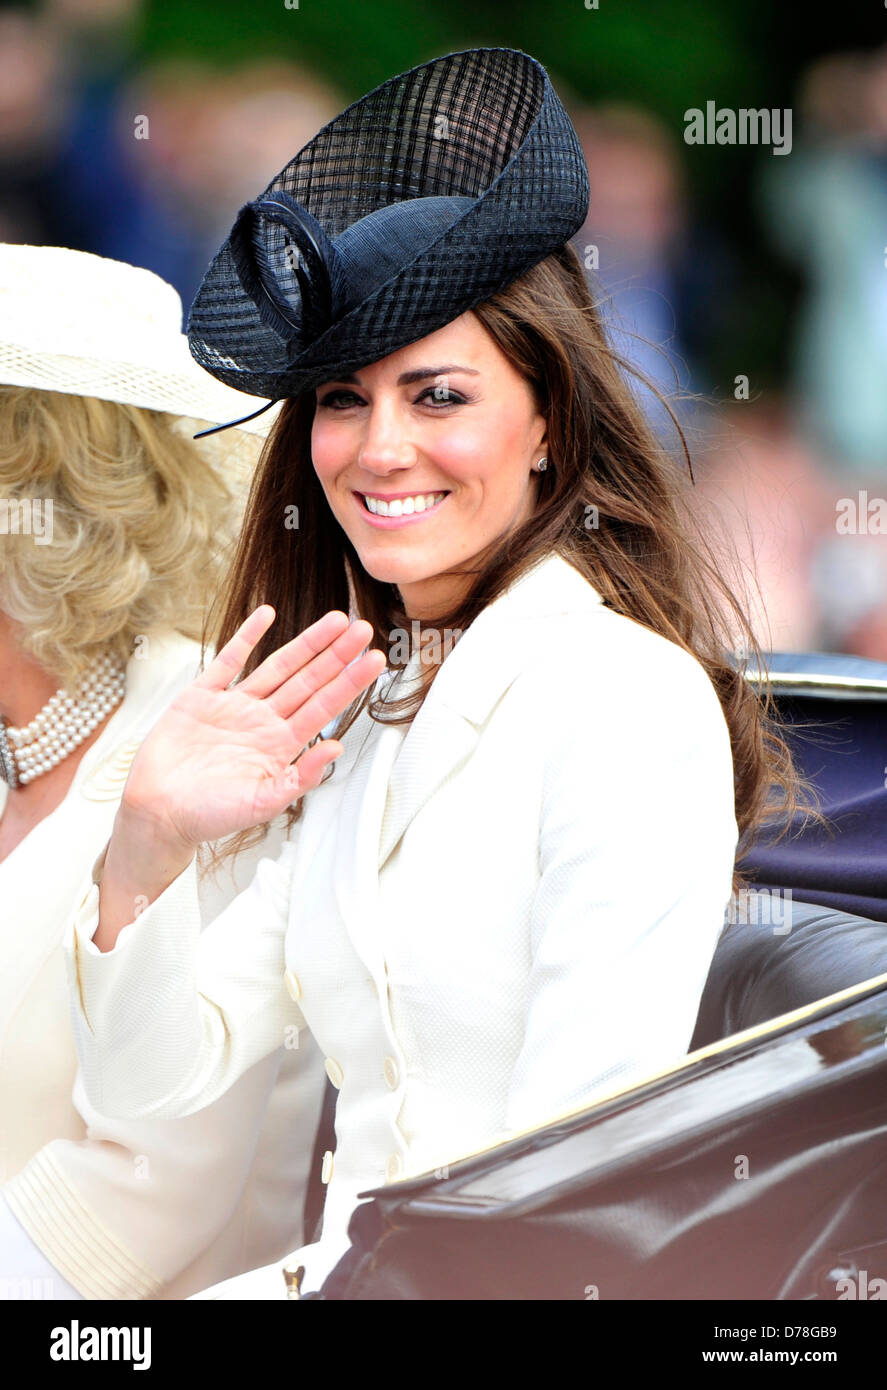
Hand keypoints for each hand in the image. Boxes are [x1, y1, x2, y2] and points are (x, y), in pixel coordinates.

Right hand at [121, 606, 386, 849]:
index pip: (323, 706)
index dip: (349, 682)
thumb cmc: (208, 816)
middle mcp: (262, 721)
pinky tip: (267, 615)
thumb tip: (336, 749)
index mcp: (280, 746)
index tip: (374, 660)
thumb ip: (300, 778)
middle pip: (308, 680)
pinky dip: (247, 636)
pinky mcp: (201, 697)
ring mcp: (234, 706)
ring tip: (335, 620)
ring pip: (277, 666)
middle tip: (364, 629)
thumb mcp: (262, 804)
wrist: (158, 813)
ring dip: (306, 643)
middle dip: (337, 655)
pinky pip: (228, 660)